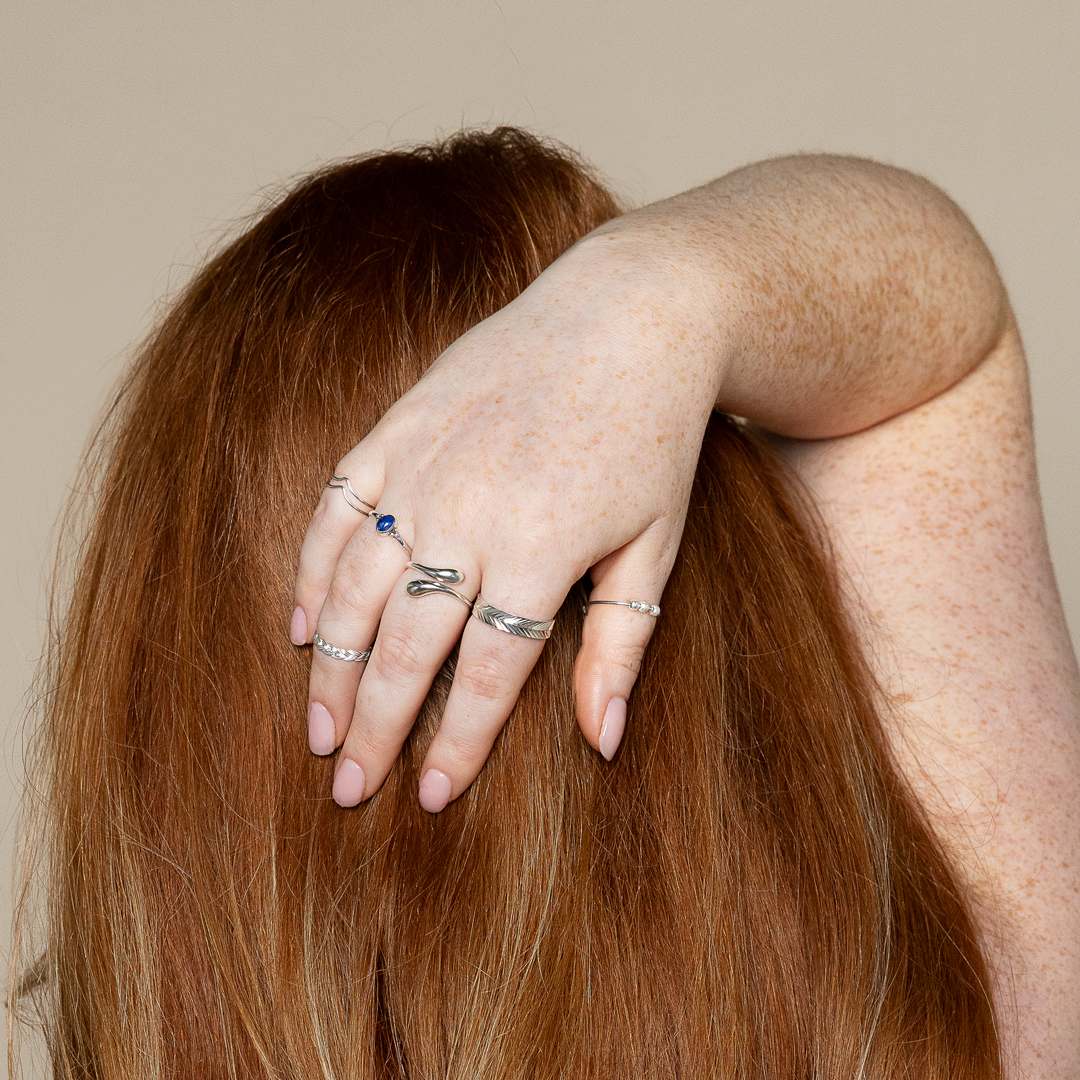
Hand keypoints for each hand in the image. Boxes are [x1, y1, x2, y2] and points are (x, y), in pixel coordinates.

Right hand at [290, 231, 720, 810]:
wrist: (627, 316)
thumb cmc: (653, 438)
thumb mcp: (657, 546)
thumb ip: (621, 646)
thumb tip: (602, 743)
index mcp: (543, 553)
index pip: (487, 676)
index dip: (457, 746)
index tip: (430, 801)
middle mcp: (471, 515)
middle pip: (409, 647)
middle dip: (377, 729)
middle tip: (349, 792)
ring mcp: (425, 468)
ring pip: (357, 589)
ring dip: (333, 669)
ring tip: (319, 730)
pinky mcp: (397, 429)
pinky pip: (335, 511)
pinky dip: (312, 573)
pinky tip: (304, 626)